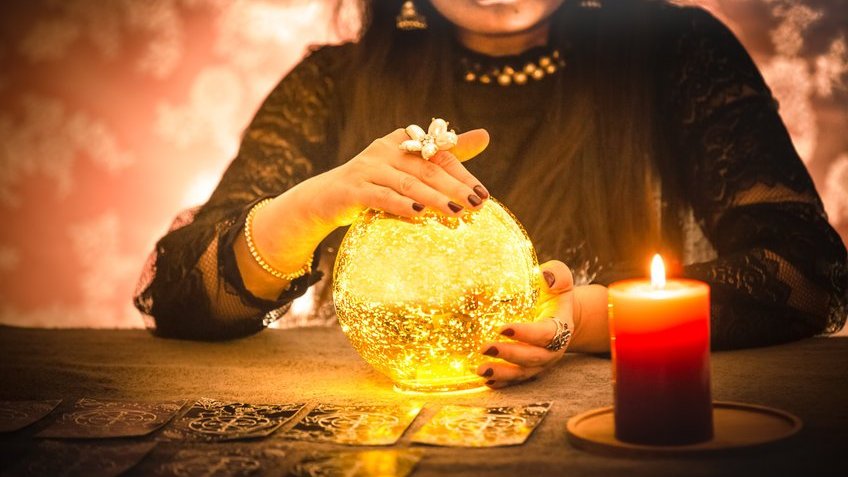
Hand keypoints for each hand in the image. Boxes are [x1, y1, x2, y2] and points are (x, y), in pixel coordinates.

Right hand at [243, 126, 490, 293]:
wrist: (326, 199)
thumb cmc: (375, 183)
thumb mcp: (409, 168)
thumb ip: (444, 154)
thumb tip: (485, 135)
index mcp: (401, 141)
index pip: (438, 154)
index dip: (463, 174)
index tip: (483, 194)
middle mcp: (384, 150)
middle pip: (426, 168)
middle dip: (454, 187)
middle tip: (477, 204)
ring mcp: (367, 168)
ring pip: (407, 183)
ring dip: (434, 198)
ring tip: (455, 212)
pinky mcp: (354, 189)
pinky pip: (381, 196)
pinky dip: (401, 204)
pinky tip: (418, 213)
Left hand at [476, 260, 574, 388]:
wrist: (560, 315)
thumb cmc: (555, 293)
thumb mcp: (560, 280)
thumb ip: (558, 274)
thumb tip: (546, 275)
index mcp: (560, 327)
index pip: (545, 334)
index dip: (525, 333)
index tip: (502, 328)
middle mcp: (552, 350)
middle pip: (532, 357)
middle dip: (509, 354)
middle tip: (485, 348)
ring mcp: (541, 363)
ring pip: (522, 373)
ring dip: (502, 373)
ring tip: (480, 369)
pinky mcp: (529, 369)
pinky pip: (516, 381)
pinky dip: (501, 382)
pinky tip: (485, 380)